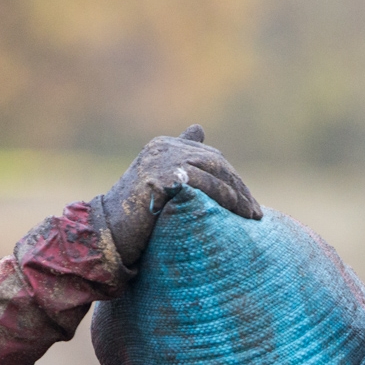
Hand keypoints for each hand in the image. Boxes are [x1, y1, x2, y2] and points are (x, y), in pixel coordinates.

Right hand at [99, 125, 261, 267]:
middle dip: (239, 186)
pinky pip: (203, 183)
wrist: (107, 235)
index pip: (209, 157)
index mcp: (164, 147)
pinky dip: (224, 196)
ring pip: (213, 170)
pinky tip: (237, 211)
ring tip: (253, 216)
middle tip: (256, 212)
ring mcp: (161, 160)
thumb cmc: (135, 218)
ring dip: (238, 193)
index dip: (231, 178)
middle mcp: (163, 148)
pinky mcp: (160, 178)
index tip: (248, 201)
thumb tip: (199, 130)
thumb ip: (181, 165)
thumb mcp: (160, 187)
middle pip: (215, 161)